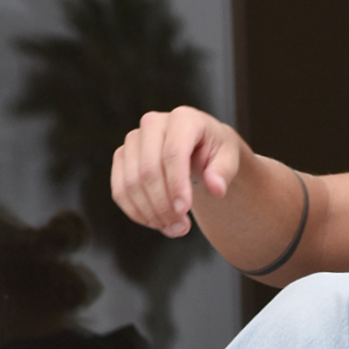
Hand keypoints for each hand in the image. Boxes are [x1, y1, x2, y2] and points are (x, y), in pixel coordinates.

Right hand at [111, 106, 242, 238]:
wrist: (199, 146)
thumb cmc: (215, 152)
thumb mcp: (229, 159)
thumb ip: (223, 172)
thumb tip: (216, 188)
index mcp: (183, 119)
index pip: (172, 153)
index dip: (176, 185)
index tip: (184, 211)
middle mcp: (153, 123)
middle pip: (148, 170)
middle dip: (163, 205)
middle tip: (181, 228)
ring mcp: (134, 139)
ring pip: (131, 183)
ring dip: (150, 213)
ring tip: (173, 229)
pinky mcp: (122, 157)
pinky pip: (120, 190)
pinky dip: (136, 212)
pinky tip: (156, 223)